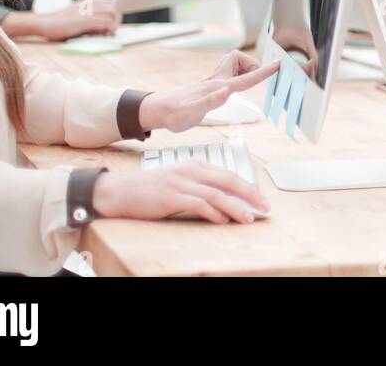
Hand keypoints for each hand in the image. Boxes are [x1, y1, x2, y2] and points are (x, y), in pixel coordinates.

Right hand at [11, 0, 118, 40]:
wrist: (43, 23)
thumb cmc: (61, 24)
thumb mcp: (80, 17)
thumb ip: (94, 19)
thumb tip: (110, 28)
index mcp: (90, 1)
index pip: (113, 2)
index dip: (116, 14)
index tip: (113, 24)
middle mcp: (90, 2)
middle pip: (116, 6)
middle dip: (117, 19)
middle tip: (110, 31)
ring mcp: (88, 9)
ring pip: (114, 13)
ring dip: (114, 24)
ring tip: (107, 34)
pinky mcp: (85, 19)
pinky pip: (106, 21)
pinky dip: (110, 29)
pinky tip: (105, 35)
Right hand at [92, 162, 268, 223]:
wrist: (120, 191)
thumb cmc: (150, 188)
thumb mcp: (179, 180)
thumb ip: (200, 186)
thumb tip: (224, 202)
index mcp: (195, 165)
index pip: (228, 174)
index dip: (247, 187)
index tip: (261, 199)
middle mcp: (191, 171)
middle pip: (228, 181)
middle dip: (250, 194)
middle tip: (265, 207)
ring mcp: (181, 183)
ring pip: (217, 194)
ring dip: (235, 207)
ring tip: (248, 218)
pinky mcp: (171, 197)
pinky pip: (198, 204)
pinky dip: (213, 212)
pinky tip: (222, 220)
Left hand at [137, 51, 279, 132]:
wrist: (159, 111)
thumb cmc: (175, 114)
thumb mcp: (191, 113)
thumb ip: (210, 102)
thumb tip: (226, 91)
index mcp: (218, 87)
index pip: (246, 78)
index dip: (263, 72)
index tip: (278, 65)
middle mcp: (217, 81)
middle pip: (240, 60)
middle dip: (251, 66)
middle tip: (253, 80)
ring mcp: (213, 82)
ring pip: (234, 64)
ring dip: (243, 70)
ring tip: (241, 86)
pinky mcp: (210, 86)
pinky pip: (229, 74)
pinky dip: (235, 76)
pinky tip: (230, 90)